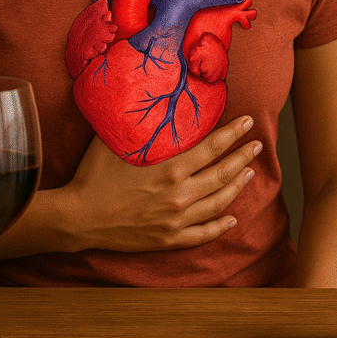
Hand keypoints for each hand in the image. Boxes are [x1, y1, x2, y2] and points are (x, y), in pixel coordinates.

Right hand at [63, 116, 260, 252]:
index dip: (232, 134)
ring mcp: (176, 220)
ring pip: (218, 203)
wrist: (78, 217)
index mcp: (169, 169)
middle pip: (222, 174)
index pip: (211, 147)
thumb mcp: (114, 141)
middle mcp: (179, 195)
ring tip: (249, 173)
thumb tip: (150, 98)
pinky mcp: (168, 239)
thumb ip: (137, 123)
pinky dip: (220, 226)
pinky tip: (232, 218)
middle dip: (242, 157)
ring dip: (237, 186)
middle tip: (257, 145)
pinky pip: (203, 234)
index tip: (247, 123)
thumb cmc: (93, 175)